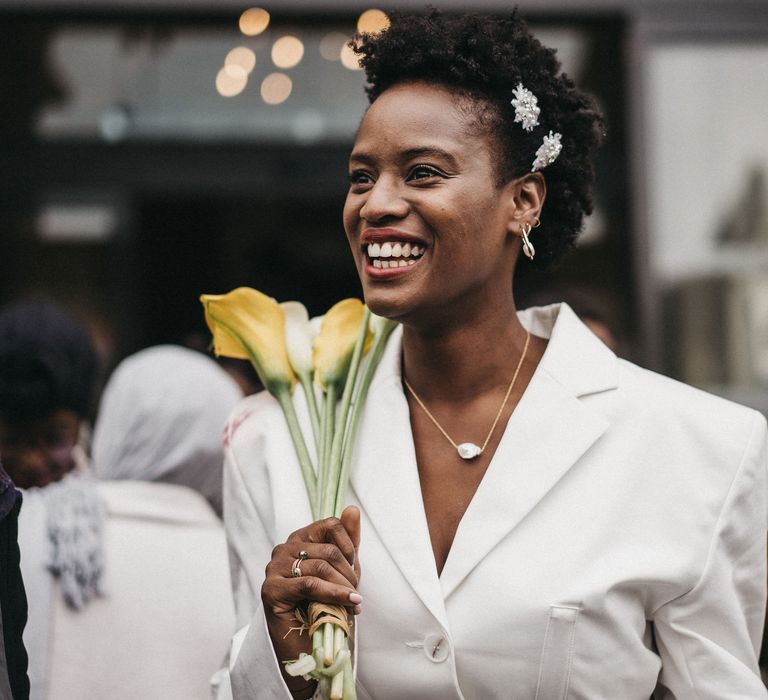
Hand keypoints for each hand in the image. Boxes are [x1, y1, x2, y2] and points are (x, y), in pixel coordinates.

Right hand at [262, 506, 360, 690]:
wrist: (307, 646)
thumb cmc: (324, 604)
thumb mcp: (341, 570)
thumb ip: (347, 540)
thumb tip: (352, 508)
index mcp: (300, 538)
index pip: (331, 525)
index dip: (349, 546)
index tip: (355, 569)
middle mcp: (284, 549)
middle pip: (329, 550)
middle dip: (349, 574)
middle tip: (356, 593)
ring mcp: (274, 568)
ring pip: (321, 567)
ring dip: (344, 588)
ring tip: (354, 603)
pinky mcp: (271, 590)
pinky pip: (310, 585)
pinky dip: (335, 595)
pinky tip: (351, 604)